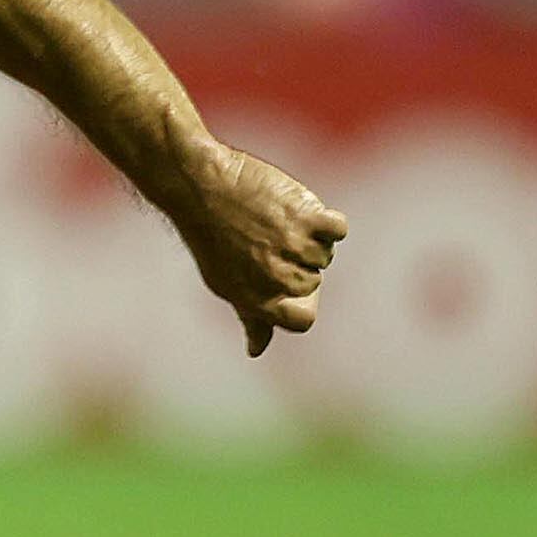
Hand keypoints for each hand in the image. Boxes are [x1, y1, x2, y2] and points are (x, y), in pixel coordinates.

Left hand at [164, 139, 348, 355]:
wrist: (199, 186)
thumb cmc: (210, 236)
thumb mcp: (224, 283)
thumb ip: (251, 317)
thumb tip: (256, 350)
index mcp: (260, 302)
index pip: (303, 320)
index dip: (299, 302)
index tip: (279, 280)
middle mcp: (280, 279)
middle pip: (315, 281)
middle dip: (297, 262)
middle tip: (264, 238)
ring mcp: (295, 248)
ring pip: (325, 253)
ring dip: (308, 236)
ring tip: (273, 221)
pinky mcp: (307, 218)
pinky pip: (337, 229)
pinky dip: (325, 220)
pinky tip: (298, 210)